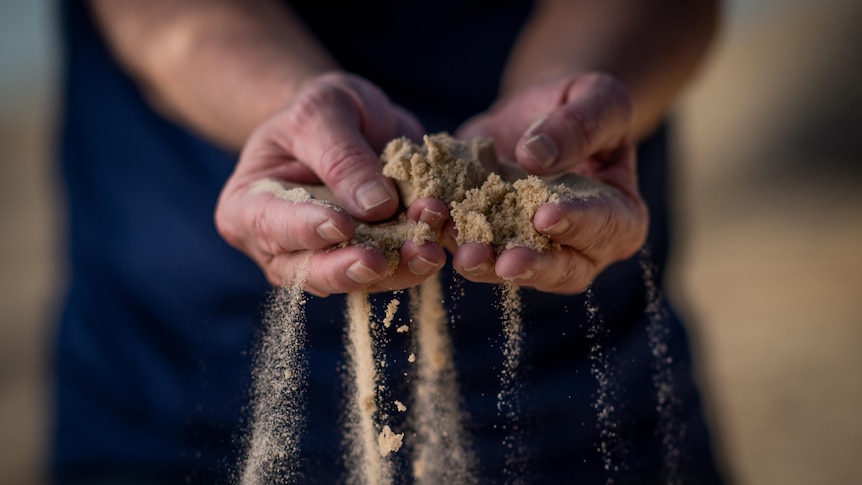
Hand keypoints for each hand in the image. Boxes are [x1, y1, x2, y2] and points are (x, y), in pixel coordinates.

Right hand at [215, 72, 448, 295]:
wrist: (349, 121)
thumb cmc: (320, 110)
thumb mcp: (324, 110)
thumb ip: (342, 155)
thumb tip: (376, 206)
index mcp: (249, 205)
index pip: (270, 224)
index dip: (303, 228)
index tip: (339, 224)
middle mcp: (280, 245)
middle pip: (307, 270)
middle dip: (346, 269)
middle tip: (379, 263)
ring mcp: (324, 260)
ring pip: (354, 280)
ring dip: (393, 271)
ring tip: (426, 253)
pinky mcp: (365, 262)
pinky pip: (388, 273)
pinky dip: (413, 263)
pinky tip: (436, 248)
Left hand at [453, 73, 648, 293]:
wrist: (534, 114)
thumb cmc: (579, 104)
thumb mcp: (595, 96)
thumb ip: (580, 124)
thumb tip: (536, 157)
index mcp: (620, 215)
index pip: (606, 226)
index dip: (578, 224)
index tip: (546, 215)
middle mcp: (580, 246)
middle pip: (564, 269)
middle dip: (533, 265)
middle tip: (505, 262)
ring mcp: (532, 249)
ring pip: (513, 270)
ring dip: (487, 264)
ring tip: (463, 253)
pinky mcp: (491, 241)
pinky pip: (473, 248)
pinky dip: (451, 238)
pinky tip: (432, 223)